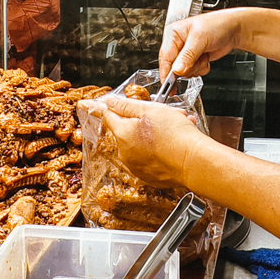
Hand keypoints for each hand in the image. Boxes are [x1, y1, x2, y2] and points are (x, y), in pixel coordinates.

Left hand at [78, 96, 206, 191]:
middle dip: (143, 120)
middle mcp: (125, 152)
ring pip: (140, 143)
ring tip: (176, 130)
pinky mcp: (148, 176)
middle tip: (164, 116)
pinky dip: (159, 150)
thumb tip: (107, 102)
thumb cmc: (175, 135)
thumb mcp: (150, 110)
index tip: (85, 103)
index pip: (107, 115)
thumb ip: (125, 105)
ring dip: (154, 135)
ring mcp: (136, 166)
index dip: (101, 106)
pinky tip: (175, 145)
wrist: (194, 163)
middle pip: (126, 128)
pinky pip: (149, 158)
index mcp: (122, 133)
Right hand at [159, 10, 242, 77]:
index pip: (165, 57)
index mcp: (173, 34)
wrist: (233, 29)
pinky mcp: (194, 59)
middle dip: (188, 67)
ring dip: (197, 67)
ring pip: (184, 71)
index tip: (168, 84)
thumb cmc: (217, 25)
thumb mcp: (200, 39)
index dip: (167, 72)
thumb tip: (177, 70)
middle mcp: (177, 44)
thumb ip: (187, 56)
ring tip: (203, 55)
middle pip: (174, 67)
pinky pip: (193, 72)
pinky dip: (202, 68)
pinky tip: (206, 58)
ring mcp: (186, 53)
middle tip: (198, 59)